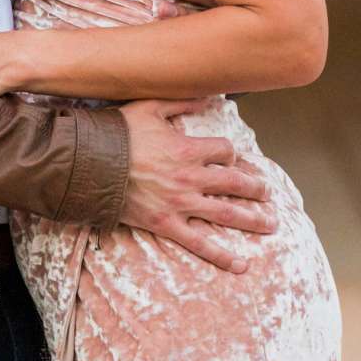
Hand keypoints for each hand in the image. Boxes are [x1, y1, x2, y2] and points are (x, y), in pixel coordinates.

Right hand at [117, 99, 275, 272]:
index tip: (230, 157)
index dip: (231, 153)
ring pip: (227, 214)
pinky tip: (242, 265)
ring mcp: (180, 204)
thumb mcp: (150, 108)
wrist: (89, 164)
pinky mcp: (166, 225)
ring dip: (253, 219)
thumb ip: (181, 101)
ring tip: (271, 224)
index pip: (225, 151)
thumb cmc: (118, 134)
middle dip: (256, 188)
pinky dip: (222, 256)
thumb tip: (209, 95)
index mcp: (188, 149)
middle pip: (235, 183)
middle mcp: (190, 178)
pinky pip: (200, 244)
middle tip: (267, 194)